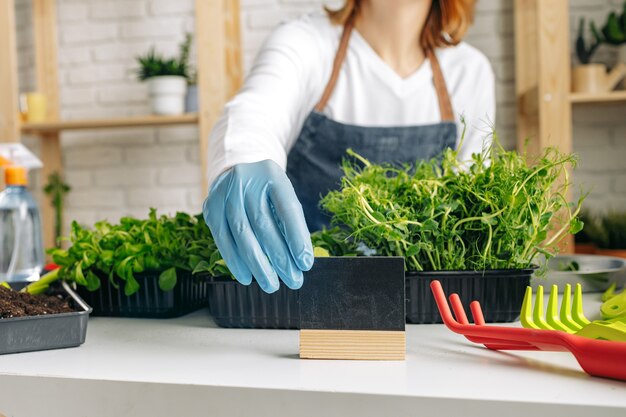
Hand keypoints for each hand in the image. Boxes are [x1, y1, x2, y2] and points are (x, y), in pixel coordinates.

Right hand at [203, 160, 313, 292]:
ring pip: (242, 235)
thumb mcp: (282, 197)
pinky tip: (247, 277)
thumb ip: (291, 223)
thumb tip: (300, 259)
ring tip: (271, 285)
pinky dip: (235, 262)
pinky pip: (223, 239)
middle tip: (293, 280)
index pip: (287, 209)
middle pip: (264, 225)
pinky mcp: (210, 207)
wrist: (237, 172)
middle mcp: (246, 180)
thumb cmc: (266, 192)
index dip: (297, 238)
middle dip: (280, 258)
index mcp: (272, 175)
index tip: (305, 264)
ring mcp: (225, 193)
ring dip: (258, 265)